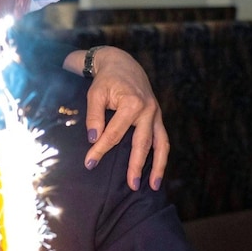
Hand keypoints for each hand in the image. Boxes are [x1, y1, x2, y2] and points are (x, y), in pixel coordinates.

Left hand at [64, 46, 169, 190]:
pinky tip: (156, 171)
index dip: (100, 150)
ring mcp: (156, 114)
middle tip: (131, 186)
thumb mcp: (94, 94)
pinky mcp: (157, 117)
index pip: (114, 134)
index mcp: (132, 104)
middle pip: (142, 144)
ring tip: (153, 186)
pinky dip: (161, 156)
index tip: (89, 164)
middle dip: (136, 166)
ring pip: (161, 144)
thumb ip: (94, 117)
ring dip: (158, 166)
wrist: (122, 64)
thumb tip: (93, 139)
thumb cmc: (106, 80)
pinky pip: (163, 139)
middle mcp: (148, 110)